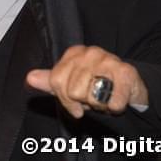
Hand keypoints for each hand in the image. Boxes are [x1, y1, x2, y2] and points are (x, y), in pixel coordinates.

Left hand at [26, 45, 147, 118]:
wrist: (130, 86)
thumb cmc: (97, 84)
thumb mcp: (70, 82)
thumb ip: (50, 81)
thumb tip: (30, 78)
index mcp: (74, 53)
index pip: (56, 81)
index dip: (65, 99)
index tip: (75, 102)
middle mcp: (90, 52)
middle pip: (73, 91)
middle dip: (84, 101)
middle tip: (93, 97)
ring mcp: (109, 60)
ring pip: (91, 97)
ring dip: (99, 104)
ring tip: (104, 97)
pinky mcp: (126, 72)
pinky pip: (112, 102)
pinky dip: (114, 107)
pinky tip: (117, 100)